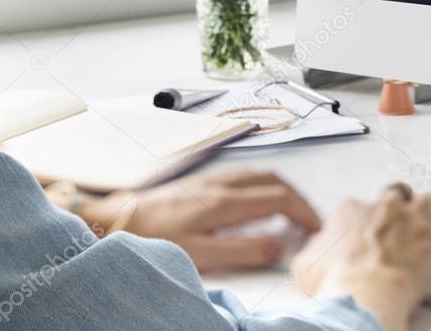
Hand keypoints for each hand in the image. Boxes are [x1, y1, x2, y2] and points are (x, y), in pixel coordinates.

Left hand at [81, 170, 320, 271]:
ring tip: (291, 210)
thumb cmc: (152, 239)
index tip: (315, 227)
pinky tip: (258, 201)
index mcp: (226, 201)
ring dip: (282, 190)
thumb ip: (243, 249)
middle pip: (275, 181)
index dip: (303, 212)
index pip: (280, 198)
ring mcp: (212, 180)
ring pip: (260, 175)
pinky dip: (263, 186)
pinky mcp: (200, 183)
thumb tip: (280, 245)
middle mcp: (223, 184)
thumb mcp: (199, 254)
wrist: (114, 220)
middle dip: (299, 198)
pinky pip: (244, 176)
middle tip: (310, 219)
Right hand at [291, 186, 430, 330]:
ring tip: (422, 237)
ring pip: (427, 202)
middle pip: (396, 196)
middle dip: (397, 212)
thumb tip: (318, 246)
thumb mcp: (305, 263)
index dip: (363, 225)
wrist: (364, 295)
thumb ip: (315, 246)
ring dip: (426, 217)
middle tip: (394, 236)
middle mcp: (385, 205)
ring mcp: (414, 217)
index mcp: (352, 208)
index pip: (359, 206)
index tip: (363, 242)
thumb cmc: (334, 281)